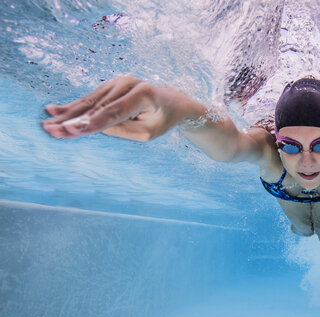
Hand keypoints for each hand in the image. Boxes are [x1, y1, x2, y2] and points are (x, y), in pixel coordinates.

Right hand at [42, 75, 182, 140]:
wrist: (172, 102)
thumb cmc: (162, 119)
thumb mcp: (148, 132)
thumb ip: (123, 130)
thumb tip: (95, 126)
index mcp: (143, 94)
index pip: (113, 112)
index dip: (91, 123)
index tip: (70, 130)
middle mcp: (128, 83)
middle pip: (97, 106)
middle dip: (73, 120)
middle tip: (51, 131)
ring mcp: (118, 81)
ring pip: (90, 102)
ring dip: (67, 115)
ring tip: (48, 125)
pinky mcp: (111, 85)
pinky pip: (90, 99)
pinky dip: (73, 107)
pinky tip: (53, 111)